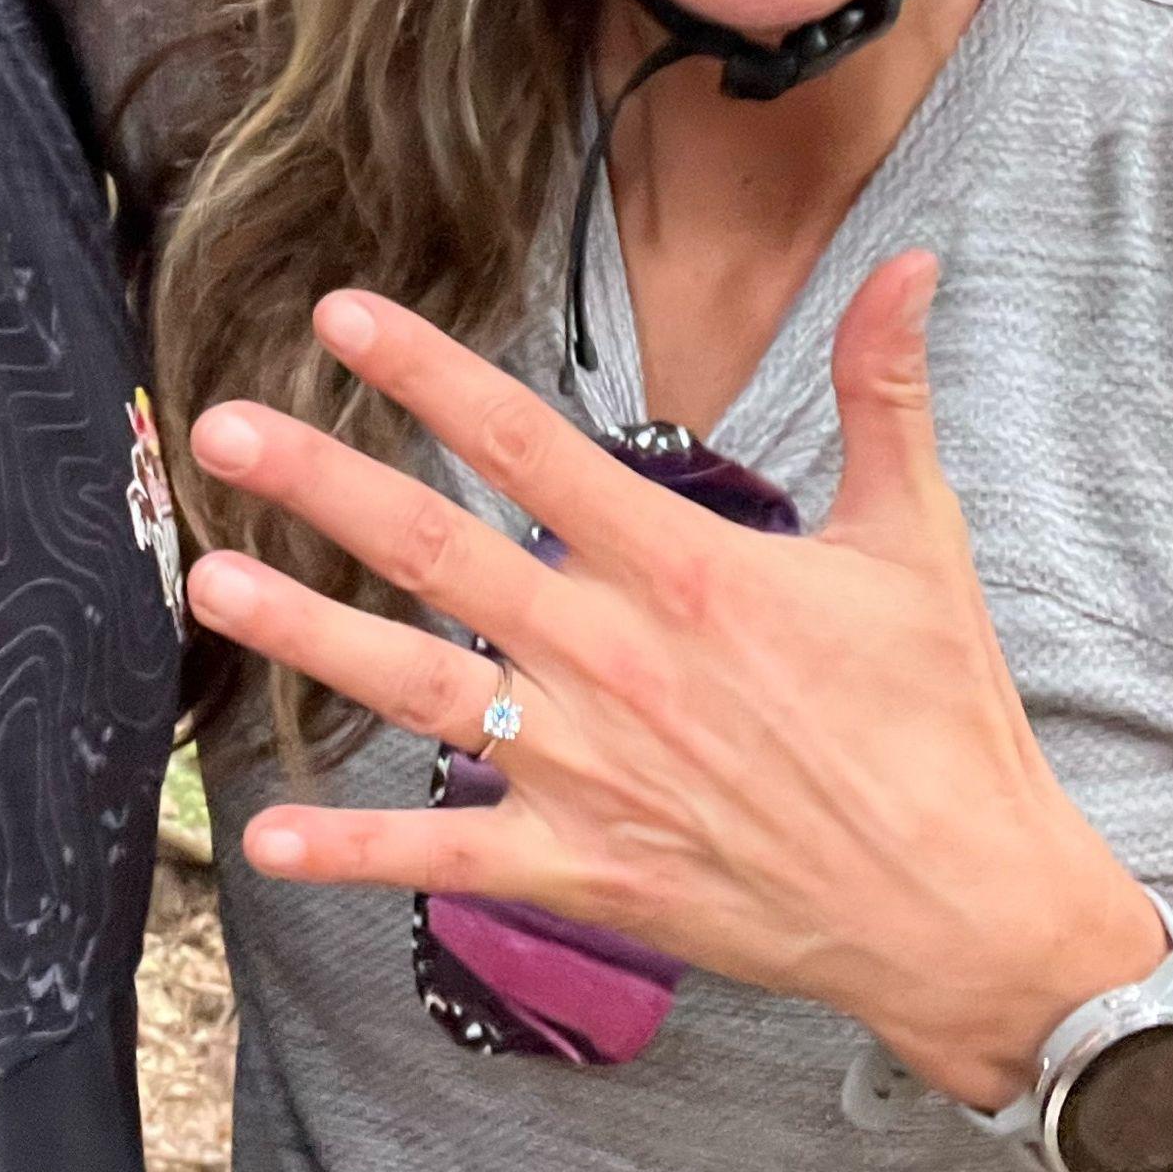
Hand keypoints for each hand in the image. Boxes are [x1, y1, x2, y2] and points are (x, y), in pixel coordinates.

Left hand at [183, 255, 1163, 1110]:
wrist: (965, 910)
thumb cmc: (940, 717)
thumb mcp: (916, 537)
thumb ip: (885, 392)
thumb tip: (909, 261)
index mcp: (679, 567)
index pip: (525, 442)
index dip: (427, 372)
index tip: (342, 314)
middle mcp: (609, 659)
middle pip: (435, 552)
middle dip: (320, 483)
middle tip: (221, 427)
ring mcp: (585, 769)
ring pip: (411, 689)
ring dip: (303, 633)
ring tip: (207, 582)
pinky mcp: (583, 870)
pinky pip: (446, 857)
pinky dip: (352, 853)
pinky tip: (263, 839)